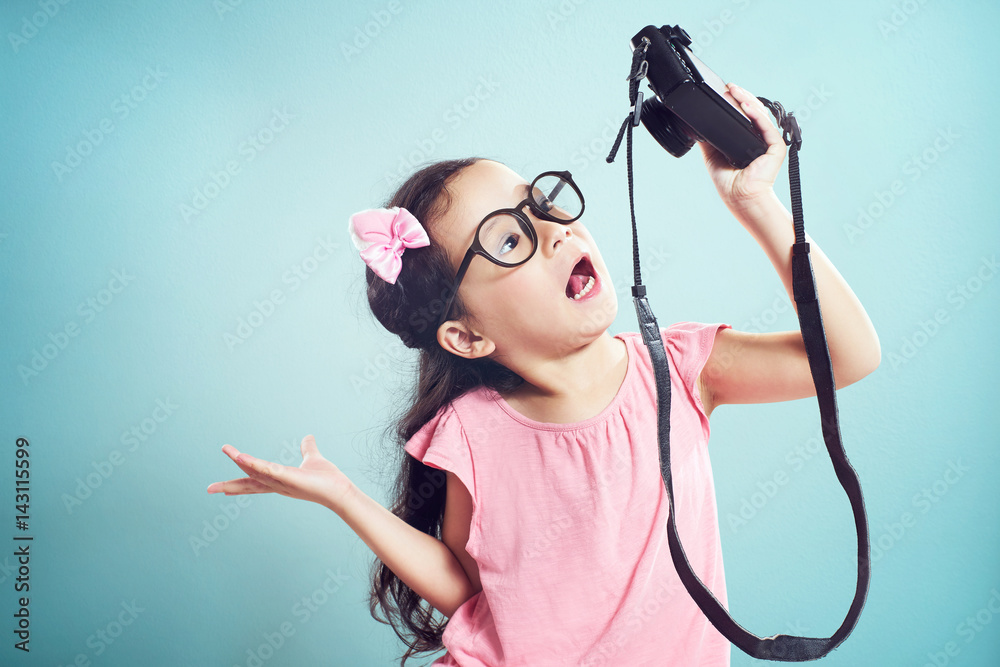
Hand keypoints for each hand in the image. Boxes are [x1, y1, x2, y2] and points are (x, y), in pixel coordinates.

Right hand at [206, 435, 354, 512]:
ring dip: (240, 461)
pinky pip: (266, 469)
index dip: (240, 484)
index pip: (255, 482)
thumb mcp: (313, 458)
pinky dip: (253, 463)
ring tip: (227, 451)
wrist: (339, 490)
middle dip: (229, 486)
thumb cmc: (327, 479)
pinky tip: (241, 457)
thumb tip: (308, 436)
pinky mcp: (287, 478)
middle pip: (248, 484)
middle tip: (209, 489)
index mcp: (279, 481)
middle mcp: (277, 485)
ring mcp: (280, 482)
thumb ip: (308, 448)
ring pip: (255, 472)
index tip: (223, 490)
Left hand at [699, 83, 787, 214]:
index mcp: (749, 139)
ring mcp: (769, 142)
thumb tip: (696, 125)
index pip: (746, 115)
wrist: (739, 198)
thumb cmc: (729, 183)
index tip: (726, 91)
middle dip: (742, 97)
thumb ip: (708, 139)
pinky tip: (746, 106)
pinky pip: (766, 127)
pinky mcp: (776, 148)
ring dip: (748, 100)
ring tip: (735, 91)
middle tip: (729, 86)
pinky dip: (756, 115)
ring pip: (761, 115)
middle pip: (754, 111)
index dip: (737, 102)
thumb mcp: (712, 155)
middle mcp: (761, 138)